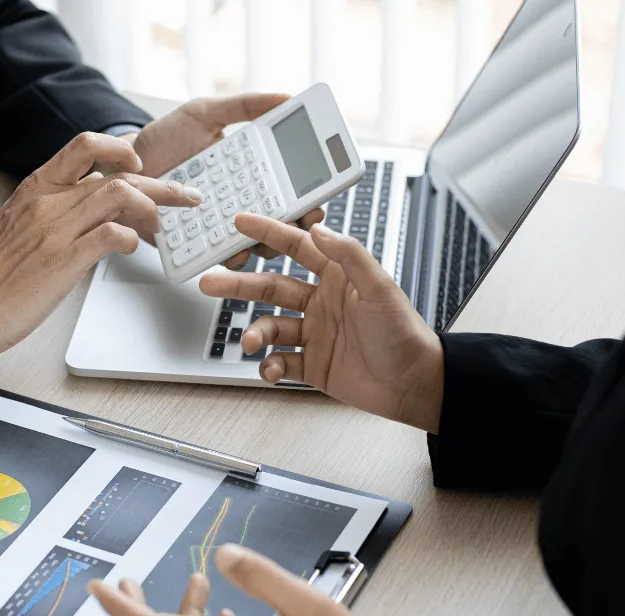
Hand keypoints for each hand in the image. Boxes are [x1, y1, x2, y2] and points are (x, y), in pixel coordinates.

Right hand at [0, 132, 201, 379]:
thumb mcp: (20, 223)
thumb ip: (53, 208)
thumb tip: (91, 207)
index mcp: (36, 187)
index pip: (84, 145)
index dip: (120, 148)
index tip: (141, 163)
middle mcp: (47, 201)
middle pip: (116, 174)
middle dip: (160, 183)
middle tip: (187, 195)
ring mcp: (55, 229)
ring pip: (119, 196)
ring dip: (152, 209)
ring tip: (163, 227)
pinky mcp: (62, 260)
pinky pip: (110, 236)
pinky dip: (130, 239)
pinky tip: (133, 248)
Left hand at [110, 93, 325, 267]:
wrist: (121, 166)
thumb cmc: (164, 140)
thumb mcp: (204, 113)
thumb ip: (244, 106)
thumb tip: (287, 97)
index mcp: (251, 174)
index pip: (290, 190)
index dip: (309, 198)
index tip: (317, 200)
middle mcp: (241, 204)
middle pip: (281, 224)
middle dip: (296, 226)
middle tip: (299, 220)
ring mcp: (220, 228)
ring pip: (257, 246)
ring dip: (267, 245)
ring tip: (265, 238)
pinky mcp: (197, 246)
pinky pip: (220, 257)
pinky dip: (231, 257)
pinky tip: (233, 250)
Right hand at [199, 216, 444, 431]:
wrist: (414, 384)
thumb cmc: (404, 334)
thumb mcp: (379, 287)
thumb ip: (348, 254)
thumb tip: (318, 228)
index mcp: (337, 277)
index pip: (297, 248)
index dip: (269, 233)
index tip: (240, 222)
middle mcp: (322, 303)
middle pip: (271, 287)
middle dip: (240, 285)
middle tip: (210, 282)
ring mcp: (316, 334)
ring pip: (271, 327)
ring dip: (255, 332)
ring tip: (249, 341)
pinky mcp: (314, 366)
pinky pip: (282, 362)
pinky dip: (271, 366)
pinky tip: (271, 369)